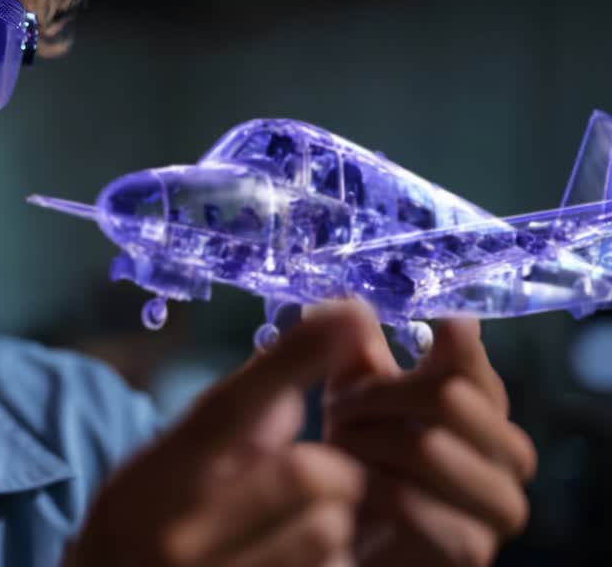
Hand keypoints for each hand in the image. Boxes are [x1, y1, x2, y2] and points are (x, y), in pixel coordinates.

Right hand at [68, 304, 378, 566]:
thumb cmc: (132, 539)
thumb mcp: (156, 478)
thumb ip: (222, 434)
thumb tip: (292, 385)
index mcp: (154, 483)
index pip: (230, 408)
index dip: (294, 358)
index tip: (347, 313)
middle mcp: (181, 535)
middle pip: (306, 474)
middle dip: (331, 470)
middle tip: (323, 478)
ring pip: (330, 532)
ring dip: (333, 524)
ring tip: (299, 528)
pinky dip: (329, 564)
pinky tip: (294, 559)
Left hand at [321, 303, 536, 565]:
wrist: (357, 537)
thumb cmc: (362, 460)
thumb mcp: (356, 398)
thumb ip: (359, 355)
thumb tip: (348, 302)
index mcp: (487, 406)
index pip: (472, 358)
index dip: (433, 340)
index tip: (398, 333)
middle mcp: (509, 452)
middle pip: (449, 396)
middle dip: (377, 397)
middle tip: (336, 408)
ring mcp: (498, 503)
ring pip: (427, 447)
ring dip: (367, 443)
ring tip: (336, 448)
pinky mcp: (470, 548)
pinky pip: (411, 503)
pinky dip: (368, 490)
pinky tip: (348, 489)